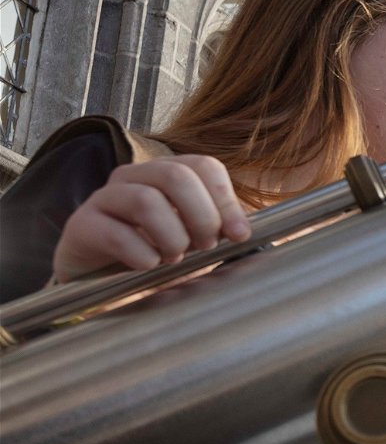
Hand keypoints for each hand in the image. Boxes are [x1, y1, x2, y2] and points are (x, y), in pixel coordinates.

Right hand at [53, 155, 250, 281]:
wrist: (101, 277)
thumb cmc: (156, 252)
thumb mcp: (194, 238)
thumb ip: (219, 229)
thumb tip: (245, 231)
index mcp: (167, 173)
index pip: (204, 166)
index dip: (226, 200)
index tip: (239, 235)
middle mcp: (134, 177)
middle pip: (175, 176)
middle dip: (201, 217)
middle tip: (205, 247)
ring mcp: (105, 198)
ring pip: (146, 201)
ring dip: (171, 237)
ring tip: (174, 257)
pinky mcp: (83, 225)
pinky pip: (116, 233)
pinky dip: (142, 255)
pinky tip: (149, 265)